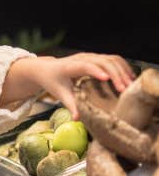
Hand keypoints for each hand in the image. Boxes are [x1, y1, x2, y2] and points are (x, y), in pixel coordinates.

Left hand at [2, 53, 134, 118]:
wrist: (45, 68)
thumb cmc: (52, 81)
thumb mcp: (60, 94)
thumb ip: (70, 105)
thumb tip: (78, 119)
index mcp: (69, 66)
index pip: (84, 66)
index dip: (96, 71)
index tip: (107, 79)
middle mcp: (81, 58)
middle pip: (102, 61)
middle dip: (116, 74)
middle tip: (125, 89)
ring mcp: (89, 56)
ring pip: (110, 59)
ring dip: (122, 70)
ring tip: (130, 85)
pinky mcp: (95, 57)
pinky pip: (112, 59)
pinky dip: (122, 67)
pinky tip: (129, 78)